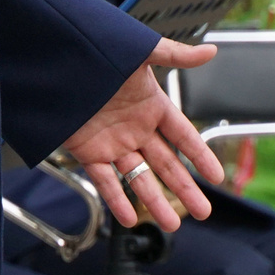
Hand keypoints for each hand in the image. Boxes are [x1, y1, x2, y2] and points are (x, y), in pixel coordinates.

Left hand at [61, 38, 225, 229]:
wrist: (56, 60)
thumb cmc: (99, 50)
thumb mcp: (141, 53)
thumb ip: (176, 55)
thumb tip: (211, 51)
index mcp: (152, 105)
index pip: (184, 136)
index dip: (200, 156)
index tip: (217, 177)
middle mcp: (136, 128)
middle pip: (167, 164)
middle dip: (185, 189)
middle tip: (203, 211)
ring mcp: (113, 142)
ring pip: (139, 178)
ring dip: (155, 202)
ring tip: (171, 223)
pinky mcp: (89, 152)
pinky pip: (106, 181)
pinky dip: (117, 201)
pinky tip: (129, 219)